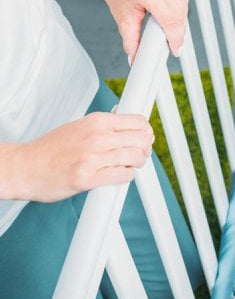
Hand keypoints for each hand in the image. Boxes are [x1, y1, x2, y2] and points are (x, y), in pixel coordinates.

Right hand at [6, 113, 153, 201]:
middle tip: (142, 153)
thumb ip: (103, 124)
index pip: (138, 122)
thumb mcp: (79, 125)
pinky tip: (121, 174)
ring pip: (134, 157)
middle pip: (141, 139)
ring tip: (132, 164)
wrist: (24, 167)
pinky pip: (121, 175)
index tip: (146, 137)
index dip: (146, 131)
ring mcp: (92, 158)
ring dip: (138, 162)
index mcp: (97, 121)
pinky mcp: (87, 179)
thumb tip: (125, 119)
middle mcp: (96, 137)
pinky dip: (127, 175)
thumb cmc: (51, 148)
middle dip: (145, 147)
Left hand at [101, 0, 188, 61]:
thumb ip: (131, 43)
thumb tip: (135, 60)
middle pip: (179, 14)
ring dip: (179, 20)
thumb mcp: (124, 22)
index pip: (170, 19)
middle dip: (177, 31)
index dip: (175, 37)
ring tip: (167, 25)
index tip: (176, 49)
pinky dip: (180, 7)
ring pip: (184, 6)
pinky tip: (170, 10)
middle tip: (171, 42)